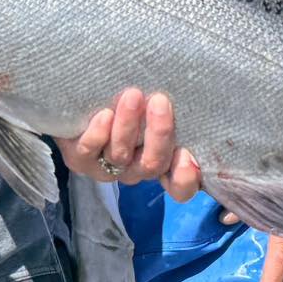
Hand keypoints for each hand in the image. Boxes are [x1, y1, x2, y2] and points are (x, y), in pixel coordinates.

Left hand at [55, 87, 203, 198]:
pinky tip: (104, 114)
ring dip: (128, 126)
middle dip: (159, 133)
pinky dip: (98, 133)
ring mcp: (107, 167)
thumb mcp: (156, 102)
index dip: (185, 177)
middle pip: (153, 165)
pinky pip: (90, 152)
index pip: (181, 186)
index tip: (187, 154)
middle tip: (159, 100)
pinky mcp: (81, 159)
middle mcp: (135, 169)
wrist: (82, 99)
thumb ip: (171, 108)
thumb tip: (201, 95)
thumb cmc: (131, 98)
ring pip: (121, 155)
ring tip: (132, 96)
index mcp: (161, 160)